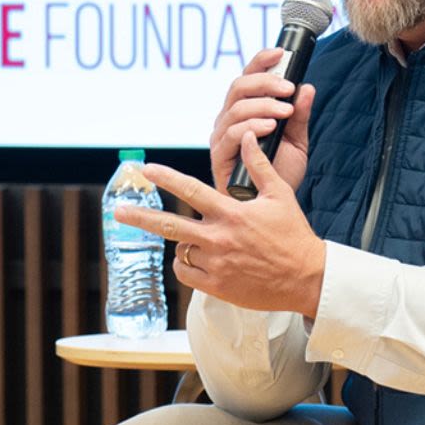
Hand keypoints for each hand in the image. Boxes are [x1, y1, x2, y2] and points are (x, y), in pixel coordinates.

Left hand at [118, 143, 325, 318]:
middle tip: (118, 213)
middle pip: (170, 225)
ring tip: (197, 241)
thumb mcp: (280, 195)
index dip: (167, 178)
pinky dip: (186, 265)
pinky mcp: (217, 286)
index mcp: (232, 213)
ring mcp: (216, 264)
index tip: (147, 169)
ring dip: (183, 242)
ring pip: (181, 249)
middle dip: (141, 218)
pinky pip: (186, 273)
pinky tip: (198, 260)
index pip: (192, 190)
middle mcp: (220, 238)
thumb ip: (258, 167)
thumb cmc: (294, 235)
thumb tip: (247, 138)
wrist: (306, 278)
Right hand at [208, 48, 316, 193]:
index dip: (261, 60)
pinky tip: (269, 128)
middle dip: (265, 82)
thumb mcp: (297, 140)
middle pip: (238, 86)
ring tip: (284, 113)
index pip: (248, 76)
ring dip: (263, 106)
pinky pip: (231, 134)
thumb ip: (299, 115)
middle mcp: (229, 119)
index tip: (281, 52)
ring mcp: (222, 137)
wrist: (273, 207)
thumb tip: (307, 87)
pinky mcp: (219, 156)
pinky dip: (252, 127)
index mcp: (245, 110)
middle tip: (288, 89)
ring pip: (236, 108)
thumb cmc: (279, 173)